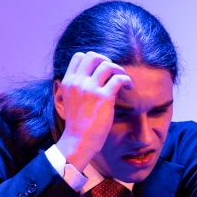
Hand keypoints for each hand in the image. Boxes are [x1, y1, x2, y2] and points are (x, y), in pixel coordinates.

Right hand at [53, 51, 132, 169]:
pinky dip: (127, 80)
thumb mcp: (68, 101)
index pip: (79, 57)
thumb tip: (86, 78)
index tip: (101, 69)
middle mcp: (77, 82)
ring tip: (124, 80)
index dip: (92, 59)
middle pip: (93, 56)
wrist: (78, 140)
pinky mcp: (104, 97)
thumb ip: (75, 88)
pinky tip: (129, 87)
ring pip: (108, 65)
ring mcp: (90, 88)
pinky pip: (119, 79)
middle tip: (114, 71)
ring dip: (119, 69)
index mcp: (67, 82)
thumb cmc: (77, 124)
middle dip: (106, 60)